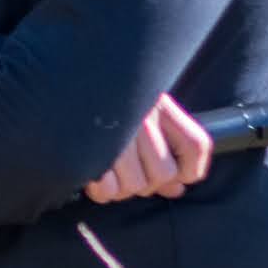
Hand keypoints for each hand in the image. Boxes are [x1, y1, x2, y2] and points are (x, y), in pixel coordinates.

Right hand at [84, 94, 215, 204]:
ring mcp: (117, 134)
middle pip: (164, 173)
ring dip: (122, 187)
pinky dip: (101, 189)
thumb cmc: (105, 94)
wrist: (72, 78)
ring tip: (110, 172)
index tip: (178, 178)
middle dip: (148, 183)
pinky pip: (107, 188)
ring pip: (136, 184)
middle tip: (130, 173)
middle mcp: (142, 118)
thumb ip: (164, 149)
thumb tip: (176, 189)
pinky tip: (94, 176)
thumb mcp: (141, 108)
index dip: (190, 170)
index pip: (195, 145)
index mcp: (159, 104)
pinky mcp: (90, 150)